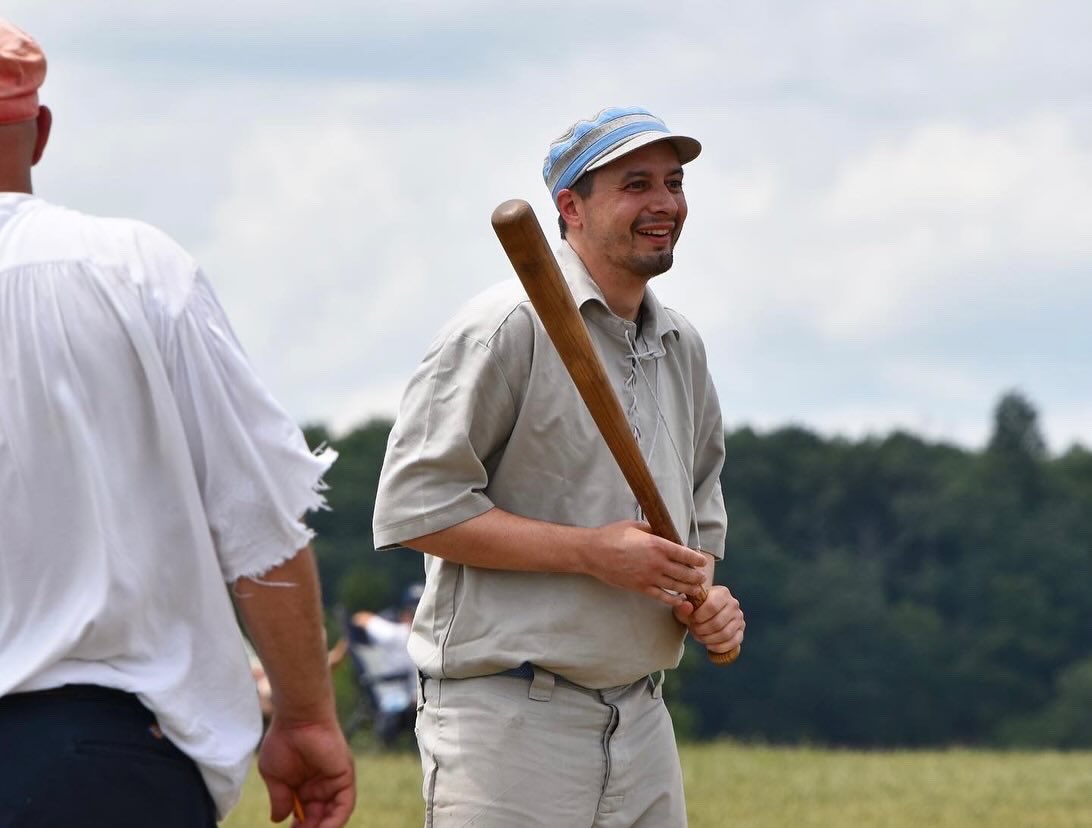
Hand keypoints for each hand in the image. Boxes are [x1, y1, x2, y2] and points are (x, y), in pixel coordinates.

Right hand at [257, 716, 355, 827]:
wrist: (297, 719)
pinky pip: (344, 805)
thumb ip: (279, 799)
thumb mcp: (274, 776)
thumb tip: (278, 820)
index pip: (304, 815)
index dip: (298, 827)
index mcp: (304, 786)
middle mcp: (321, 786)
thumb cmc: (282, 741)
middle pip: (319, 818)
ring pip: (333, 815)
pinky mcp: (344, 777)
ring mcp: (333, 782)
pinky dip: (335, 821)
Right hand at [586, 520, 707, 605]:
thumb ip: (653, 529)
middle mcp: (656, 562)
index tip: (702, 561)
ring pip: (676, 586)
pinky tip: (680, 599)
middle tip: (702, 577)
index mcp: (657, 544)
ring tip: (696, 589)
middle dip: (696, 576)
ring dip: (689, 588)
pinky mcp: (640, 588)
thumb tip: (664, 532)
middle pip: (685, 573)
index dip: (696, 559)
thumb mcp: (635, 526)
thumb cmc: (612, 536)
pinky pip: (662, 597)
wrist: (593, 553)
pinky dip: (673, 600)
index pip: (685, 554)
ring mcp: (649, 577)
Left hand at [673, 584, 744, 654]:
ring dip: (709, 639)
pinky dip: (720, 647)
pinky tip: (709, 645)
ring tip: (699, 637)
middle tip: (694, 630)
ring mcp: (738, 617)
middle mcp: (733, 603)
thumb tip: (687, 607)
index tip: (691, 620)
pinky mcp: (740, 630)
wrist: (704, 612)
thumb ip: (682, 606)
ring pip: (725, 634)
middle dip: (702, 630)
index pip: (712, 606)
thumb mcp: (684, 606)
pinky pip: (734, 642)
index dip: (699, 617)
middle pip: (718, 623)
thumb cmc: (693, 608)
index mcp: (722, 592)